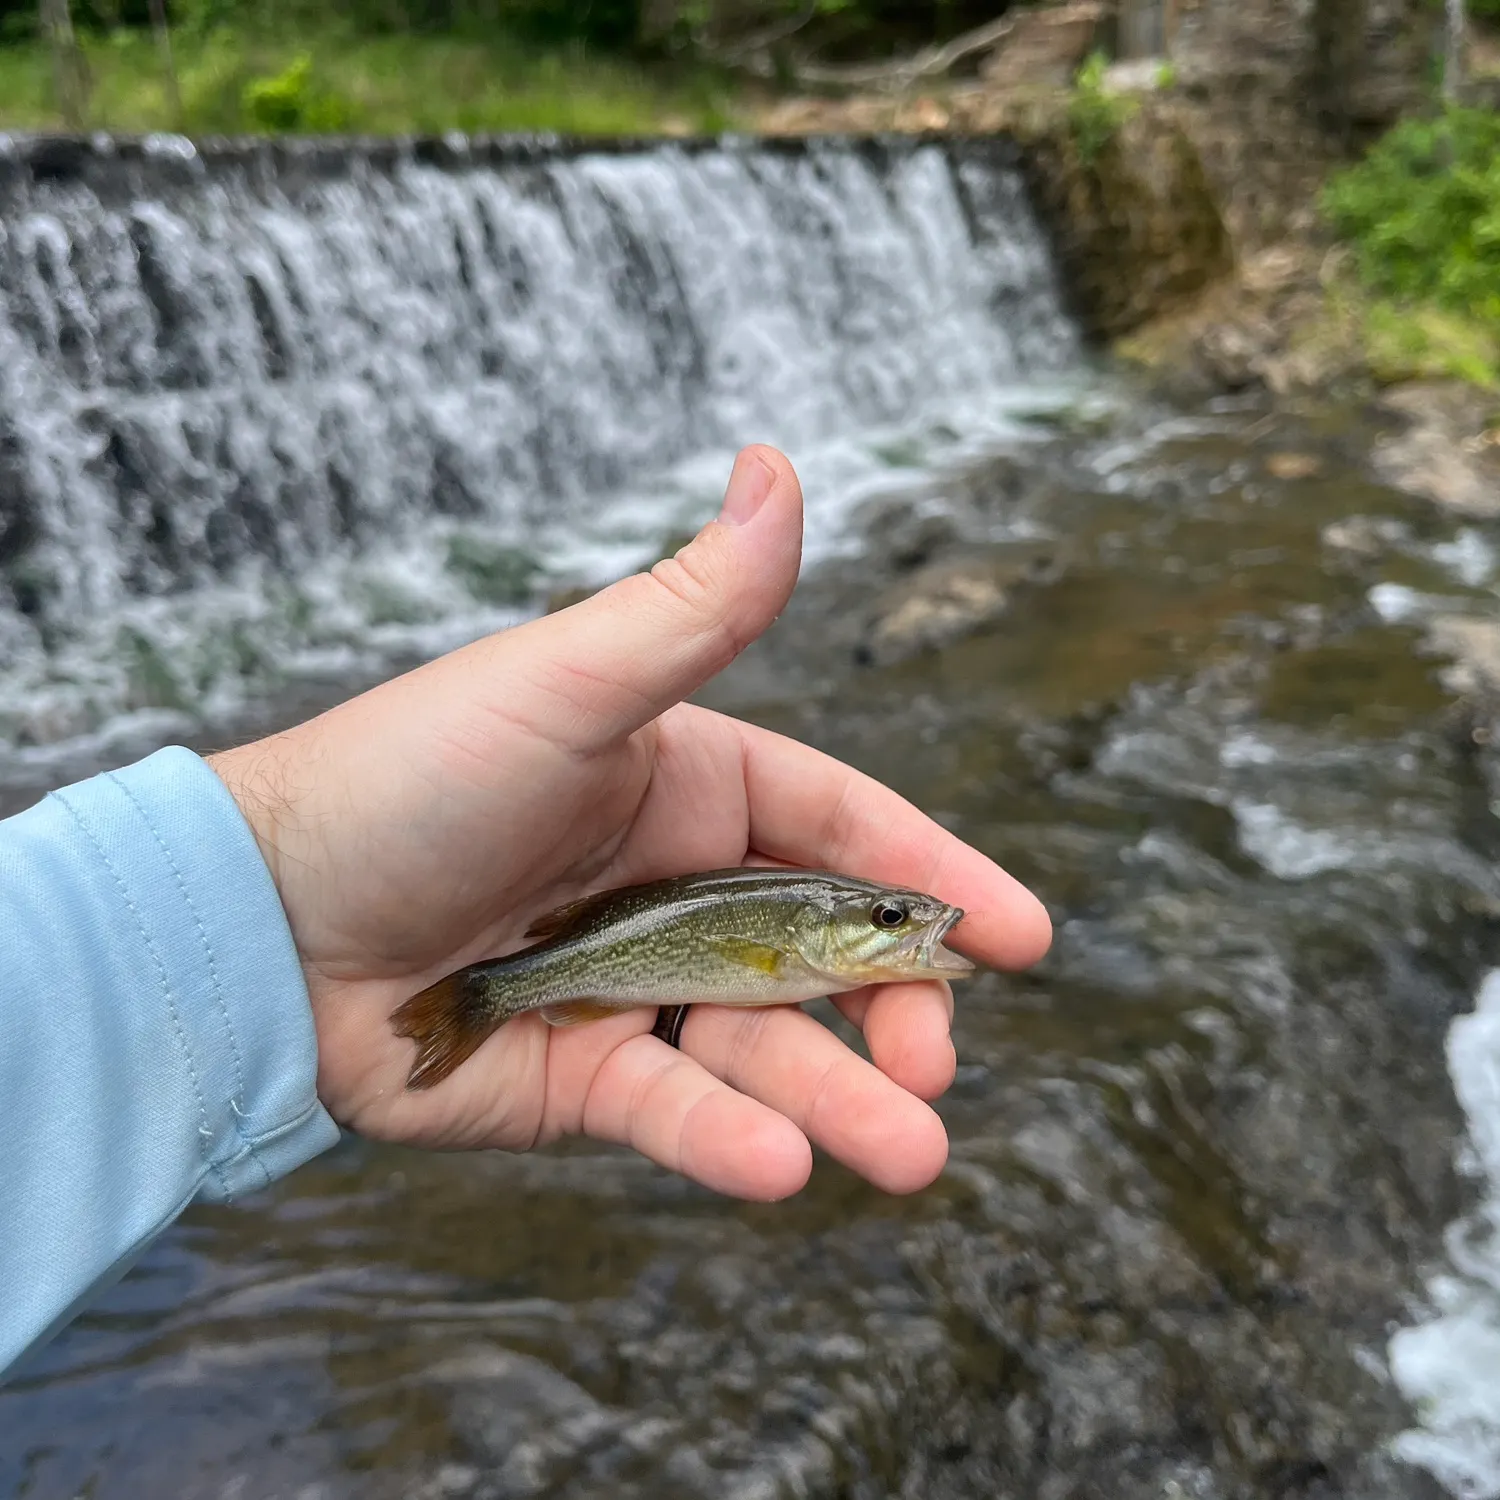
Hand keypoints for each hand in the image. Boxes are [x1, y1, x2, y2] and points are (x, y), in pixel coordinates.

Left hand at [209, 447, 1050, 1200]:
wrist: (262, 919)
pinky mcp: (580, 1078)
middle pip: (822, 956)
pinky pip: (673, 1110)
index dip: (934, 878)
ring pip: (764, 1050)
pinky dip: (726, 1140)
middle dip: (897, 1010)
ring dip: (839, 1102)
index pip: (845, 829)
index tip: (1024, 937)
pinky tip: (779, 1166)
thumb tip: (776, 466)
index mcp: (689, 788)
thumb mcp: (568, 683)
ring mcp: (633, 989)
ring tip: (908, 1153)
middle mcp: (675, 890)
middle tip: (940, 1063)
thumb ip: (694, 606)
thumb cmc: (413, 775)